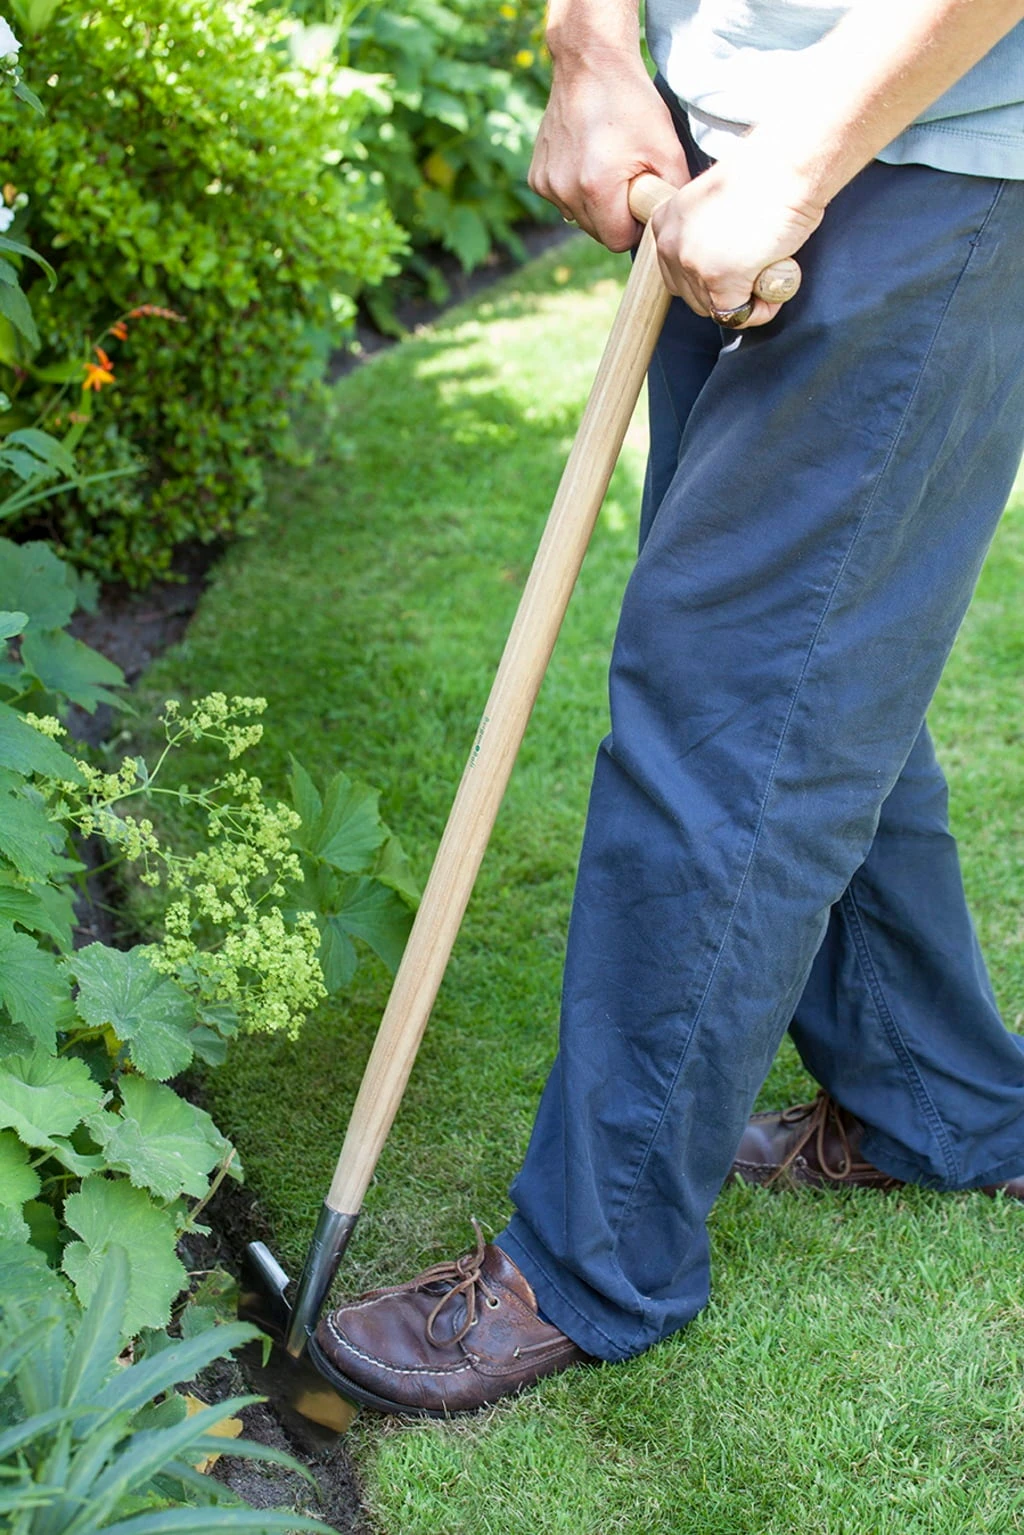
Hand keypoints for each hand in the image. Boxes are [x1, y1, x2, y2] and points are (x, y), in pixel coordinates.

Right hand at [529, 54, 691, 252]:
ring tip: (606, 165)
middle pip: (597, 232)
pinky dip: (575, 190)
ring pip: (578, 219)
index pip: (617, 241)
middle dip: (614, 214)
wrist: (590, 63)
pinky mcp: (536, 177)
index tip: (640, 198)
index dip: (634, 226)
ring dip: (594, 203)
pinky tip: (585, 160)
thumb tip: (670, 225)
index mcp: (596, 187)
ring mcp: (546, 184)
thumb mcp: (667, 148)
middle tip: (626, 176)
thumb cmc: (631, 103)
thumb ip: (671, 194)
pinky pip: (562, 201)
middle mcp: (564, 190)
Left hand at [649, 153, 823, 327]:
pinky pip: (740, 316)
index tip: (734, 266)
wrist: (785, 166)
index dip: (709, 279)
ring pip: (716, 310)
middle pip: (694, 298)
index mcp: (665, 222)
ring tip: (767, 264)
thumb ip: (705, 236)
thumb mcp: (716, 205)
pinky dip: (762, 308)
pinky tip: (773, 279)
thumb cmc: (763, 180)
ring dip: (746, 298)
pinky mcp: (719, 280)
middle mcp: (670, 244)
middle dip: (726, 293)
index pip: (677, 275)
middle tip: (756, 266)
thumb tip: (716, 267)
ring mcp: (693, 264)